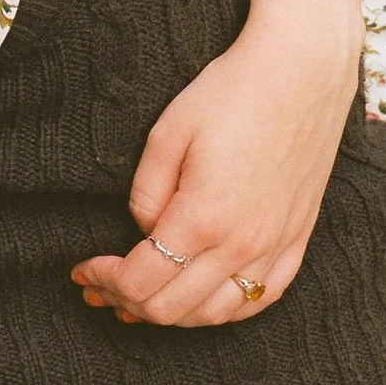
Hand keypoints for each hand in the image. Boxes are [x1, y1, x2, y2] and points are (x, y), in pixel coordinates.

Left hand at [70, 13, 358, 328]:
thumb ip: (145, 194)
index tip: (82, 268)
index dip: (103, 279)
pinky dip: (223, 310)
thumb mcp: (167, 133)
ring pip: (215, 314)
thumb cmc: (232, 92)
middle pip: (171, 308)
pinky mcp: (297, 239)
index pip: (140, 279)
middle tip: (100, 287)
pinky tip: (200, 298)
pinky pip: (261, 299)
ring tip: (141, 299)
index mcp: (203, 217)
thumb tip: (143, 233)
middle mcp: (242, 244)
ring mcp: (275, 247)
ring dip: (172, 314)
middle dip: (126, 302)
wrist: (303, 70)